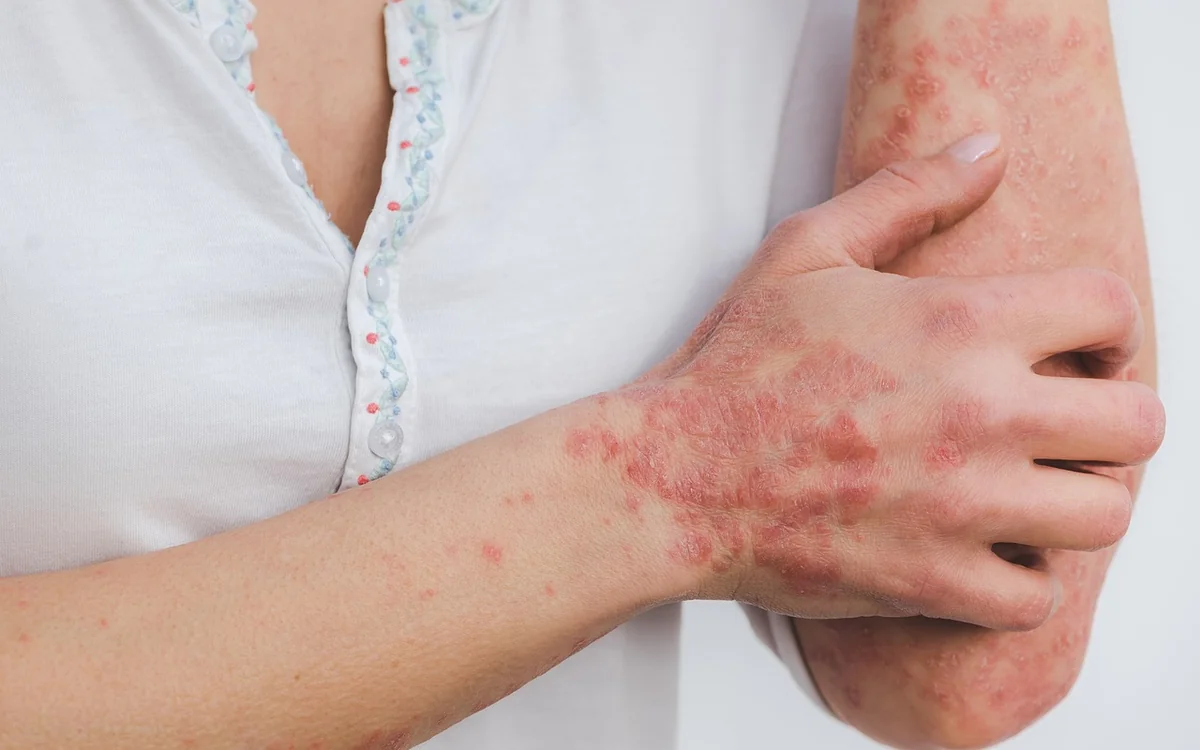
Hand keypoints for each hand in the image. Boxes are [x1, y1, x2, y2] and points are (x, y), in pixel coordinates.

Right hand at [572, 135, 1164, 629]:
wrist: (673, 476)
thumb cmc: (735, 364)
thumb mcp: (808, 251)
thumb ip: (908, 193)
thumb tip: (989, 147)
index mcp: (958, 325)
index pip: (1111, 310)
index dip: (1107, 326)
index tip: (1075, 348)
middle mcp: (979, 415)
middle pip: (1138, 424)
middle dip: (1111, 417)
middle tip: (1061, 421)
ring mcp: (961, 507)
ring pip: (1105, 516)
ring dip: (1077, 500)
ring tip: (1028, 487)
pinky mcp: (931, 580)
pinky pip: (1034, 596)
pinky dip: (1017, 577)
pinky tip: (978, 547)